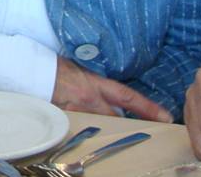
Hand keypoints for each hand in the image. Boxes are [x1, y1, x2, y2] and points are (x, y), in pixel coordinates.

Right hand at [52, 56, 172, 121]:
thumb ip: (98, 80)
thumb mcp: (83, 67)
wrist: (34, 69)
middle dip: (133, 125)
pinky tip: (91, 131)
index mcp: (97, 83)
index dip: (148, 107)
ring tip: (120, 133)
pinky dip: (88, 128)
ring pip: (102, 124)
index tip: (166, 116)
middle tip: (152, 133)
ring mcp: (79, 110)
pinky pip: (82, 126)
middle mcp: (91, 98)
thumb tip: (114, 91)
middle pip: (118, 118)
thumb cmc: (57, 66)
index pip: (128, 97)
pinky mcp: (67, 117)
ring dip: (110, 128)